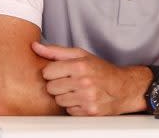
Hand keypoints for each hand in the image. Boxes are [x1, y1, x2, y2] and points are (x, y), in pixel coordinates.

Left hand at [31, 42, 145, 115]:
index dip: (53, 71)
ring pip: (58, 100)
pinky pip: (68, 111)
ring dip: (65, 96)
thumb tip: (35, 46)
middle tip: (70, 81)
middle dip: (58, 84)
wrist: (123, 88)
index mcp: (80, 65)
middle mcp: (83, 82)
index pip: (48, 71)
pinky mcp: (88, 112)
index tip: (62, 71)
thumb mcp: (81, 55)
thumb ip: (56, 51)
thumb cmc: (101, 70)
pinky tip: (82, 99)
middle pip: (50, 87)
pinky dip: (73, 106)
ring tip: (77, 90)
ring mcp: (86, 98)